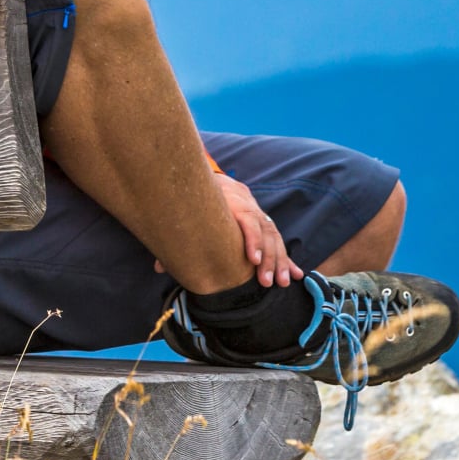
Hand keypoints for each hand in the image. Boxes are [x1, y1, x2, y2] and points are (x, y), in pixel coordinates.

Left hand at [155, 172, 301, 288]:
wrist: (213, 176)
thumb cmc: (198, 197)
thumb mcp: (189, 209)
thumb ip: (178, 236)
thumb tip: (160, 266)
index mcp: (233, 201)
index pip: (248, 219)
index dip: (252, 239)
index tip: (252, 259)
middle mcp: (251, 206)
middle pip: (266, 232)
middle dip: (269, 259)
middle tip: (265, 283)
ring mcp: (260, 214)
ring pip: (276, 238)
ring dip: (281, 262)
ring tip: (283, 283)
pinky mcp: (264, 223)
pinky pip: (279, 242)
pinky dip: (288, 259)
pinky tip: (298, 275)